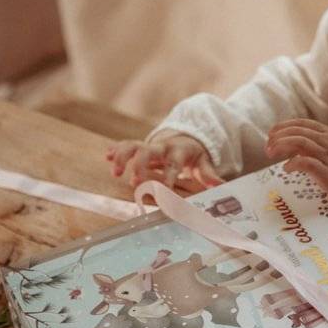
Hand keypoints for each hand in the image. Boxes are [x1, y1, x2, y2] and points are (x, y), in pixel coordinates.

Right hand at [106, 129, 223, 191]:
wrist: (184, 136)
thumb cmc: (193, 155)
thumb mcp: (203, 162)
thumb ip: (209, 174)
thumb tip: (222, 186)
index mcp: (179, 152)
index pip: (173, 164)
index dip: (168, 177)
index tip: (163, 190)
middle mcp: (162, 147)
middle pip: (148, 151)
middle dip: (140, 165)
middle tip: (133, 182)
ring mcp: (149, 144)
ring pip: (133, 146)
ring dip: (122, 157)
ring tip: (114, 173)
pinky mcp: (139, 144)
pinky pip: (125, 144)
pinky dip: (115, 150)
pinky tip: (106, 156)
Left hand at [266, 119, 327, 208]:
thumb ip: (319, 145)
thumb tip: (293, 150)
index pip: (303, 123)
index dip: (284, 126)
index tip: (272, 133)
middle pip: (298, 131)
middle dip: (278, 136)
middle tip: (267, 146)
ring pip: (300, 143)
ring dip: (281, 146)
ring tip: (271, 153)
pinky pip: (306, 163)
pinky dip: (292, 164)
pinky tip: (286, 169)